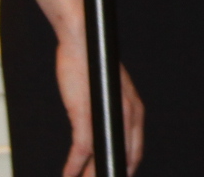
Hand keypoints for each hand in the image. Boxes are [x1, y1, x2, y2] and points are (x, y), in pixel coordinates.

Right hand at [54, 34, 143, 175]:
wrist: (83, 41)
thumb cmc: (93, 64)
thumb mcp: (110, 92)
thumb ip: (111, 111)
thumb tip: (104, 128)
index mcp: (135, 110)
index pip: (135, 151)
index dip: (125, 168)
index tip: (115, 174)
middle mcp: (128, 114)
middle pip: (121, 158)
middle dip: (107, 173)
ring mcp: (107, 115)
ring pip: (101, 157)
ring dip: (89, 175)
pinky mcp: (85, 114)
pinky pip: (81, 149)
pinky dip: (73, 166)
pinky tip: (68, 175)